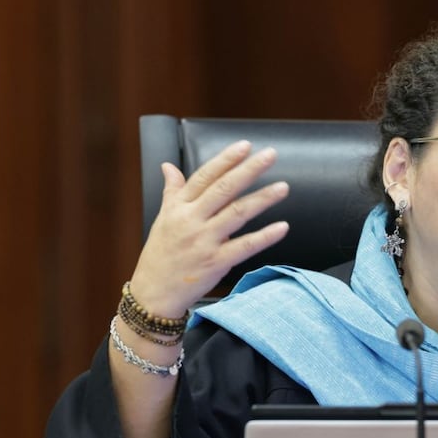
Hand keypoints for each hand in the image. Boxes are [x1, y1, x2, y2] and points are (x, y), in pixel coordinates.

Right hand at [130, 140, 290, 315]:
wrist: (153, 292)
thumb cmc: (160, 254)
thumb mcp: (163, 218)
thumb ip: (172, 191)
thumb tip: (168, 166)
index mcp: (179, 207)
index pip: (205, 176)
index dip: (226, 160)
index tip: (245, 146)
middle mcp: (191, 220)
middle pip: (224, 189)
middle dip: (249, 170)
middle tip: (270, 155)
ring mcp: (204, 241)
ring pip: (238, 213)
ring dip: (263, 199)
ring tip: (283, 187)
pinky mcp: (216, 262)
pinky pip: (245, 246)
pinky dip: (265, 236)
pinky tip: (282, 227)